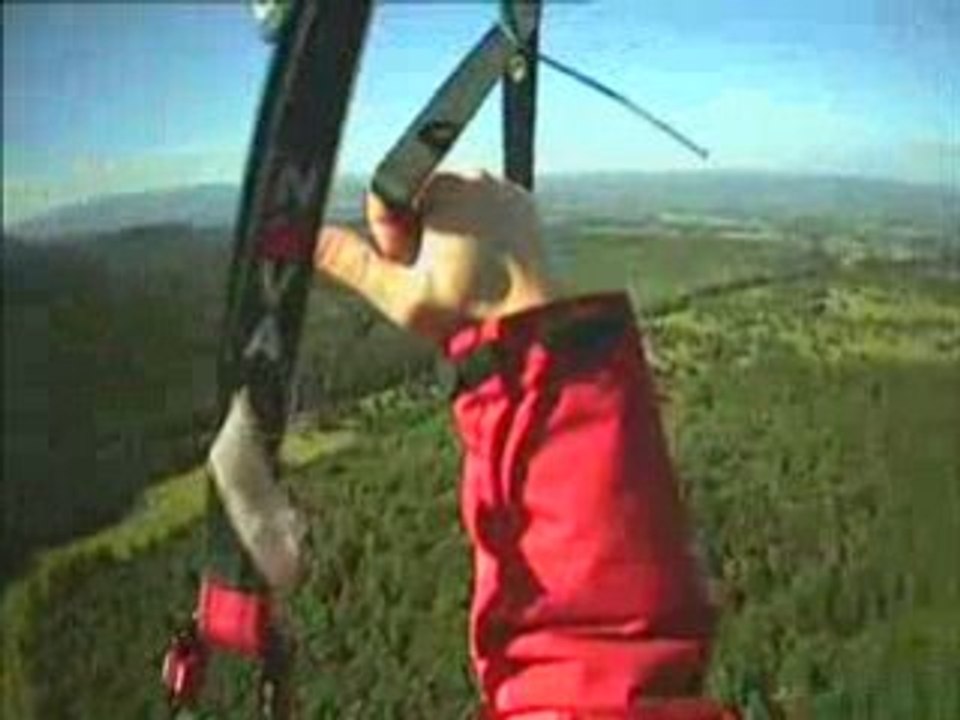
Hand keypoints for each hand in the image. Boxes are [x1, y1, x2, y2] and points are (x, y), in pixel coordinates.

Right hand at [314, 170, 558, 342]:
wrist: (532, 332)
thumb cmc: (467, 314)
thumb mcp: (398, 292)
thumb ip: (350, 262)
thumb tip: (302, 236)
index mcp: (445, 186)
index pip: (389, 199)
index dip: (392, 240)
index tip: (414, 268)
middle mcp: (479, 177)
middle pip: (421, 203)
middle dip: (420, 238)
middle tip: (441, 278)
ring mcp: (506, 190)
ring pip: (453, 211)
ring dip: (449, 240)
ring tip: (466, 278)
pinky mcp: (525, 208)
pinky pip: (485, 215)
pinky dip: (479, 239)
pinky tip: (486, 270)